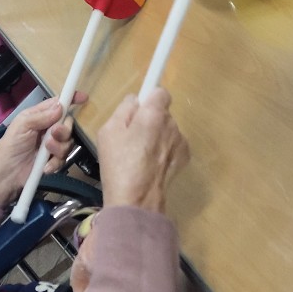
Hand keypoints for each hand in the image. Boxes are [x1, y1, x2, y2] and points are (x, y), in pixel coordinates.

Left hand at [0, 92, 86, 205]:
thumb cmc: (11, 144)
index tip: (83, 98)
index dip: (71, 99)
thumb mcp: (23, 124)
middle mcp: (50, 128)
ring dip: (58, 148)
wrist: (7, 172)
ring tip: (45, 151)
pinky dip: (54, 163)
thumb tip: (60, 106)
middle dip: (64, 130)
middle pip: (68, 124)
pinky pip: (64, 159)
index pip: (59, 104)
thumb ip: (41, 116)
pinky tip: (44, 166)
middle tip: (53, 134)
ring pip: (69, 142)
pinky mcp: (54, 160)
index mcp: (41, 115)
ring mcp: (53, 145)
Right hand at [97, 89, 188, 212]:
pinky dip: (164, 151)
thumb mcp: (108, 131)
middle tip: (132, 138)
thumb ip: (124, 109)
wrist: (136, 199)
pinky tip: (151, 164)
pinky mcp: (184, 158)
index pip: (160, 91)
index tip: (140, 109)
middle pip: (162, 113)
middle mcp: (172, 124)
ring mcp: (181, 142)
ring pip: (167, 130)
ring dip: (157, 137)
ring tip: (140, 156)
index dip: (149, 99)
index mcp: (153, 114)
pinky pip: (172, 145)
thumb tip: (135, 101)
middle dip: (150, 120)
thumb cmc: (118, 164)